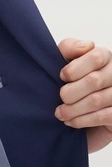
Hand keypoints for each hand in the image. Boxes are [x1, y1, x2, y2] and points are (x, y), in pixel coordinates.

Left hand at [55, 38, 111, 152]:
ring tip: (60, 113)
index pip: (95, 57)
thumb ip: (70, 47)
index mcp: (106, 57)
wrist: (72, 110)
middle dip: (70, 92)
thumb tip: (87, 45)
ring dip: (73, 109)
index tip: (61, 77)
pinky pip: (103, 117)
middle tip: (60, 98)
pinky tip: (70, 121)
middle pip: (94, 80)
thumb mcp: (63, 59)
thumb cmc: (68, 80)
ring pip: (97, 100)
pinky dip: (82, 120)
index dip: (74, 69)